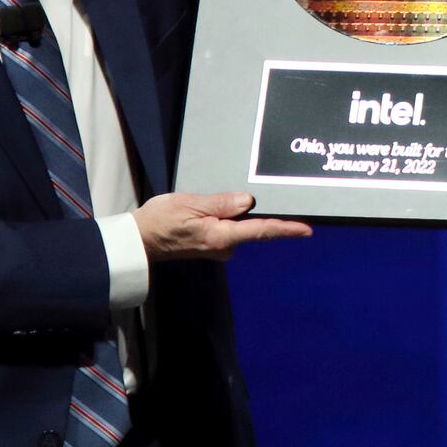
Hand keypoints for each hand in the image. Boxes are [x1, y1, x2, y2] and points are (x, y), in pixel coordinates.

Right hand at [134, 192, 311, 261]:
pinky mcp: (212, 245)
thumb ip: (220, 203)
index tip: (307, 230)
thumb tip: (248, 201)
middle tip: (271, 198)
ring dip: (241, 214)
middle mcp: (224, 247)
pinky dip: (229, 218)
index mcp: (221, 236)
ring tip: (232, 198)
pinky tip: (218, 208)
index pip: (261, 231)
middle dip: (263, 214)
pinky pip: (229, 228)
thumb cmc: (161, 221)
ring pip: (240, 227)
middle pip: (254, 228)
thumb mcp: (189, 204)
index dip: (285, 229)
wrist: (139, 241)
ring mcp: (219, 248)